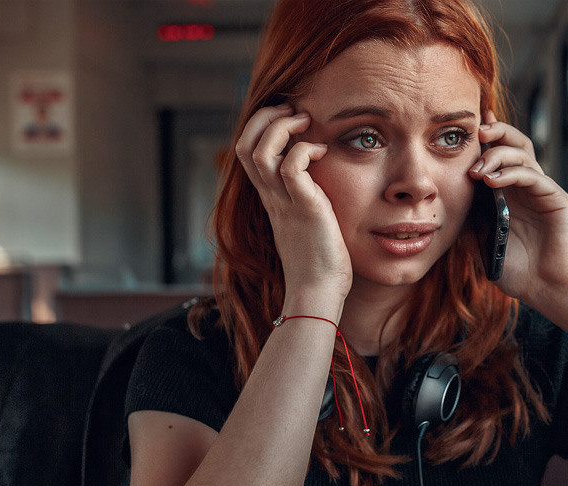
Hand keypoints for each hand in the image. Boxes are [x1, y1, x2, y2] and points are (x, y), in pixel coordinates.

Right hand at [236, 104, 351, 299]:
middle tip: (293, 111)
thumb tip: (321, 179)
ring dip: (282, 127)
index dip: (261, 127)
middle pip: (244, 145)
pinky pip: (291, 167)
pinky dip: (305, 150)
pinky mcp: (304, 208)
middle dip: (264, 118)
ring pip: (260, 152)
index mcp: (270, 198)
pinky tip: (322, 152)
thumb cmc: (319, 262)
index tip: (288, 118)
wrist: (317, 292)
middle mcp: (271, 197)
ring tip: (305, 122)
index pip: (247, 152)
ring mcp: (284, 202)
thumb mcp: (308, 221)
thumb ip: (307, 198)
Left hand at [469, 111, 567, 308]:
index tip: (464, 129)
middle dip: (495, 132)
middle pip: (514, 143)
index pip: (498, 154)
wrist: (549, 289)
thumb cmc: (518, 270)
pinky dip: (512, 173)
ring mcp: (541, 190)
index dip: (484, 138)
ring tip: (477, 170)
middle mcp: (525, 186)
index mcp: (508, 192)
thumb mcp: (481, 245)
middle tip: (475, 132)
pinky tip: (492, 181)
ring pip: (523, 154)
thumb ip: (467, 223)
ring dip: (498, 155)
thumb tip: (443, 206)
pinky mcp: (555, 198)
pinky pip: (533, 176)